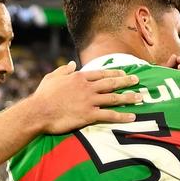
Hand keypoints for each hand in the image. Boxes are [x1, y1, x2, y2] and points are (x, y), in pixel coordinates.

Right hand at [25, 62, 139, 134]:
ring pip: (114, 98)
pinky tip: (132, 116)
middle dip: (126, 82)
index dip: (114, 73)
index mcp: (79, 77)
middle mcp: (88, 87)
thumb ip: (64, 70)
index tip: (124, 73)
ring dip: (128, 98)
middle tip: (137, 81)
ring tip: (140, 98)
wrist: (39, 111)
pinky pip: (109, 115)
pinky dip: (122, 116)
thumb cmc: (43, 95)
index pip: (101, 74)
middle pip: (111, 83)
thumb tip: (73, 64)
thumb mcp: (52, 77)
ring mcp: (89, 101)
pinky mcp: (89, 115)